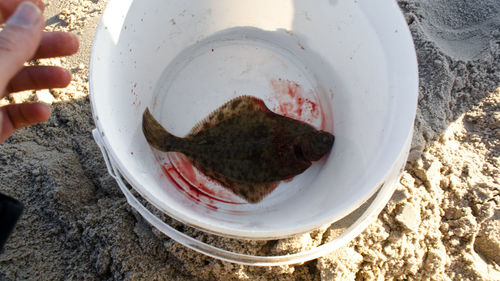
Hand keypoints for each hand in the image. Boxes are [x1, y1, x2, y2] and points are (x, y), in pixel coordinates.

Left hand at [0, 0, 78, 142]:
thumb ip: (11, 46)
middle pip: (8, 47)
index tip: (41, 6)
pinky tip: (42, 111)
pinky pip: (10, 113)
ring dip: (42, 78)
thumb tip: (31, 14)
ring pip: (11, 80)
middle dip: (41, 45)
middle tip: (68, 44)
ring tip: (64, 79)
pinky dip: (29, 111)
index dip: (16, 6)